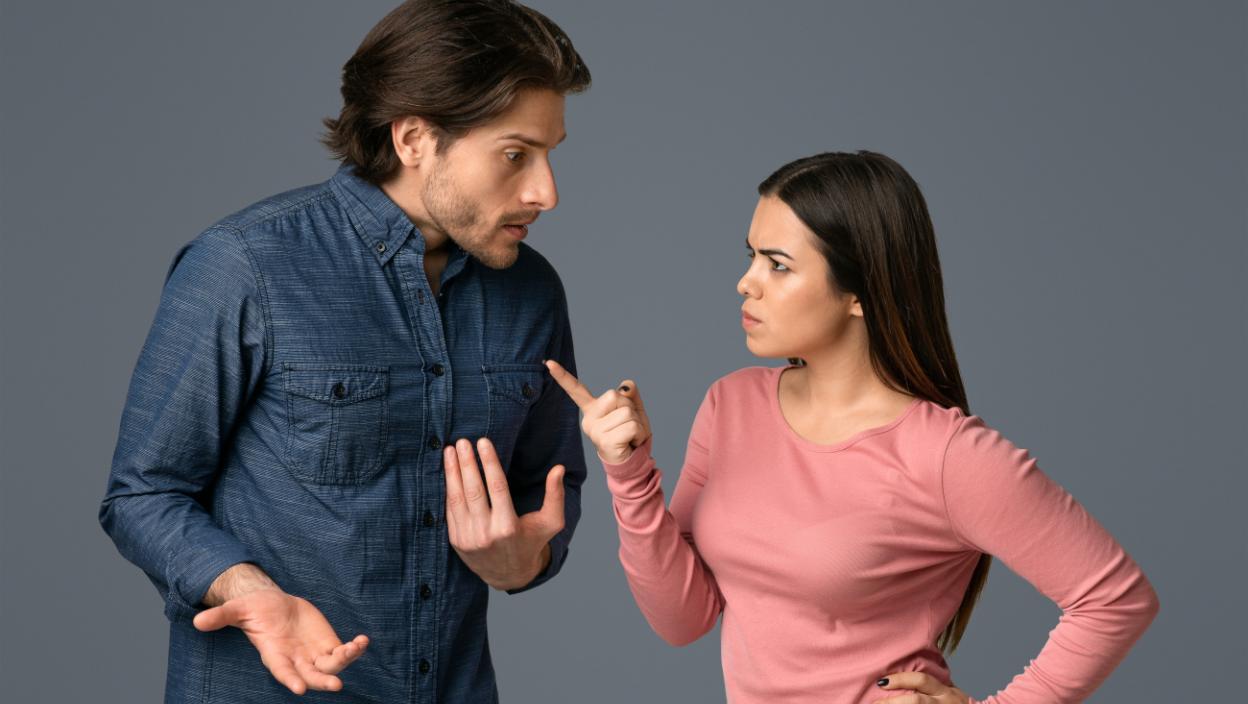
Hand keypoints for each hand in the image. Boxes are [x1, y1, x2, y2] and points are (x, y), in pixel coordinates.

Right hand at [193, 587, 369, 694]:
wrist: (275, 605)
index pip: (282, 671)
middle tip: (336, 684)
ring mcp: (313, 654)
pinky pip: (343, 652)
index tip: (300, 688)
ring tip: (356, 647)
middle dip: (323, 680)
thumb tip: (198, 621)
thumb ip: (222, 616)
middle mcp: (296, 659)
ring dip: (345, 660)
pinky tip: (363, 641)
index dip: (290, 679)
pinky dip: (354, 649)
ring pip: (331, 665)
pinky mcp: (327, 645)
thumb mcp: (238, 609)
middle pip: (311, 675)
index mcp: (274, 654)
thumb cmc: (255, 609)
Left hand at [443, 437, 565, 589]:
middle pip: (474, 491)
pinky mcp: (456, 541)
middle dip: (466, 463)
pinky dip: (448, 489)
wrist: (509, 575)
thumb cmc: (532, 542)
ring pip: (457, 499)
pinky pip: (450, 510)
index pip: (497, 487)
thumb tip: (558, 468)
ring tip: (450, 451)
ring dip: (452, 472)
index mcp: (509, 527)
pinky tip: (448, 471)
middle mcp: (486, 534)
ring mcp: (468, 539)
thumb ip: (555, 495)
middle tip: (462, 441)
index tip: (483, 442)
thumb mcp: (550, 522)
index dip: (489, 462)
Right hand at [544, 359, 650, 463]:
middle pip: (616, 395)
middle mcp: (588, 419)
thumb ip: (630, 394)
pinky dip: (638, 433)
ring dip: (637, 423)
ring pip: (626, 412)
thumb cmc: (631, 434)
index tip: (548, 363)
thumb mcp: (633, 409)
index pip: (577, 390)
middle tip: (627, 425)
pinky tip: (630, 443)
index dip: (563, 376)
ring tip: (630, 436)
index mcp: (592, 409)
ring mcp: (594, 431)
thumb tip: (625, 384)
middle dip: (630, 407)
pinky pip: (631, 426)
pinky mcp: (604, 441)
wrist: (632, 461)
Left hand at [874, 672, 970, 702]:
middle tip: (874, 703)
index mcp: (946, 692)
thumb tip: (904, 677)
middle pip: (916, 701)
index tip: (881, 682)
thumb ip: (932, 686)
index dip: (900, 680)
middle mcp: (944, 703)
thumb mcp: (950, 692)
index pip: (921, 680)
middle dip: (893, 702)